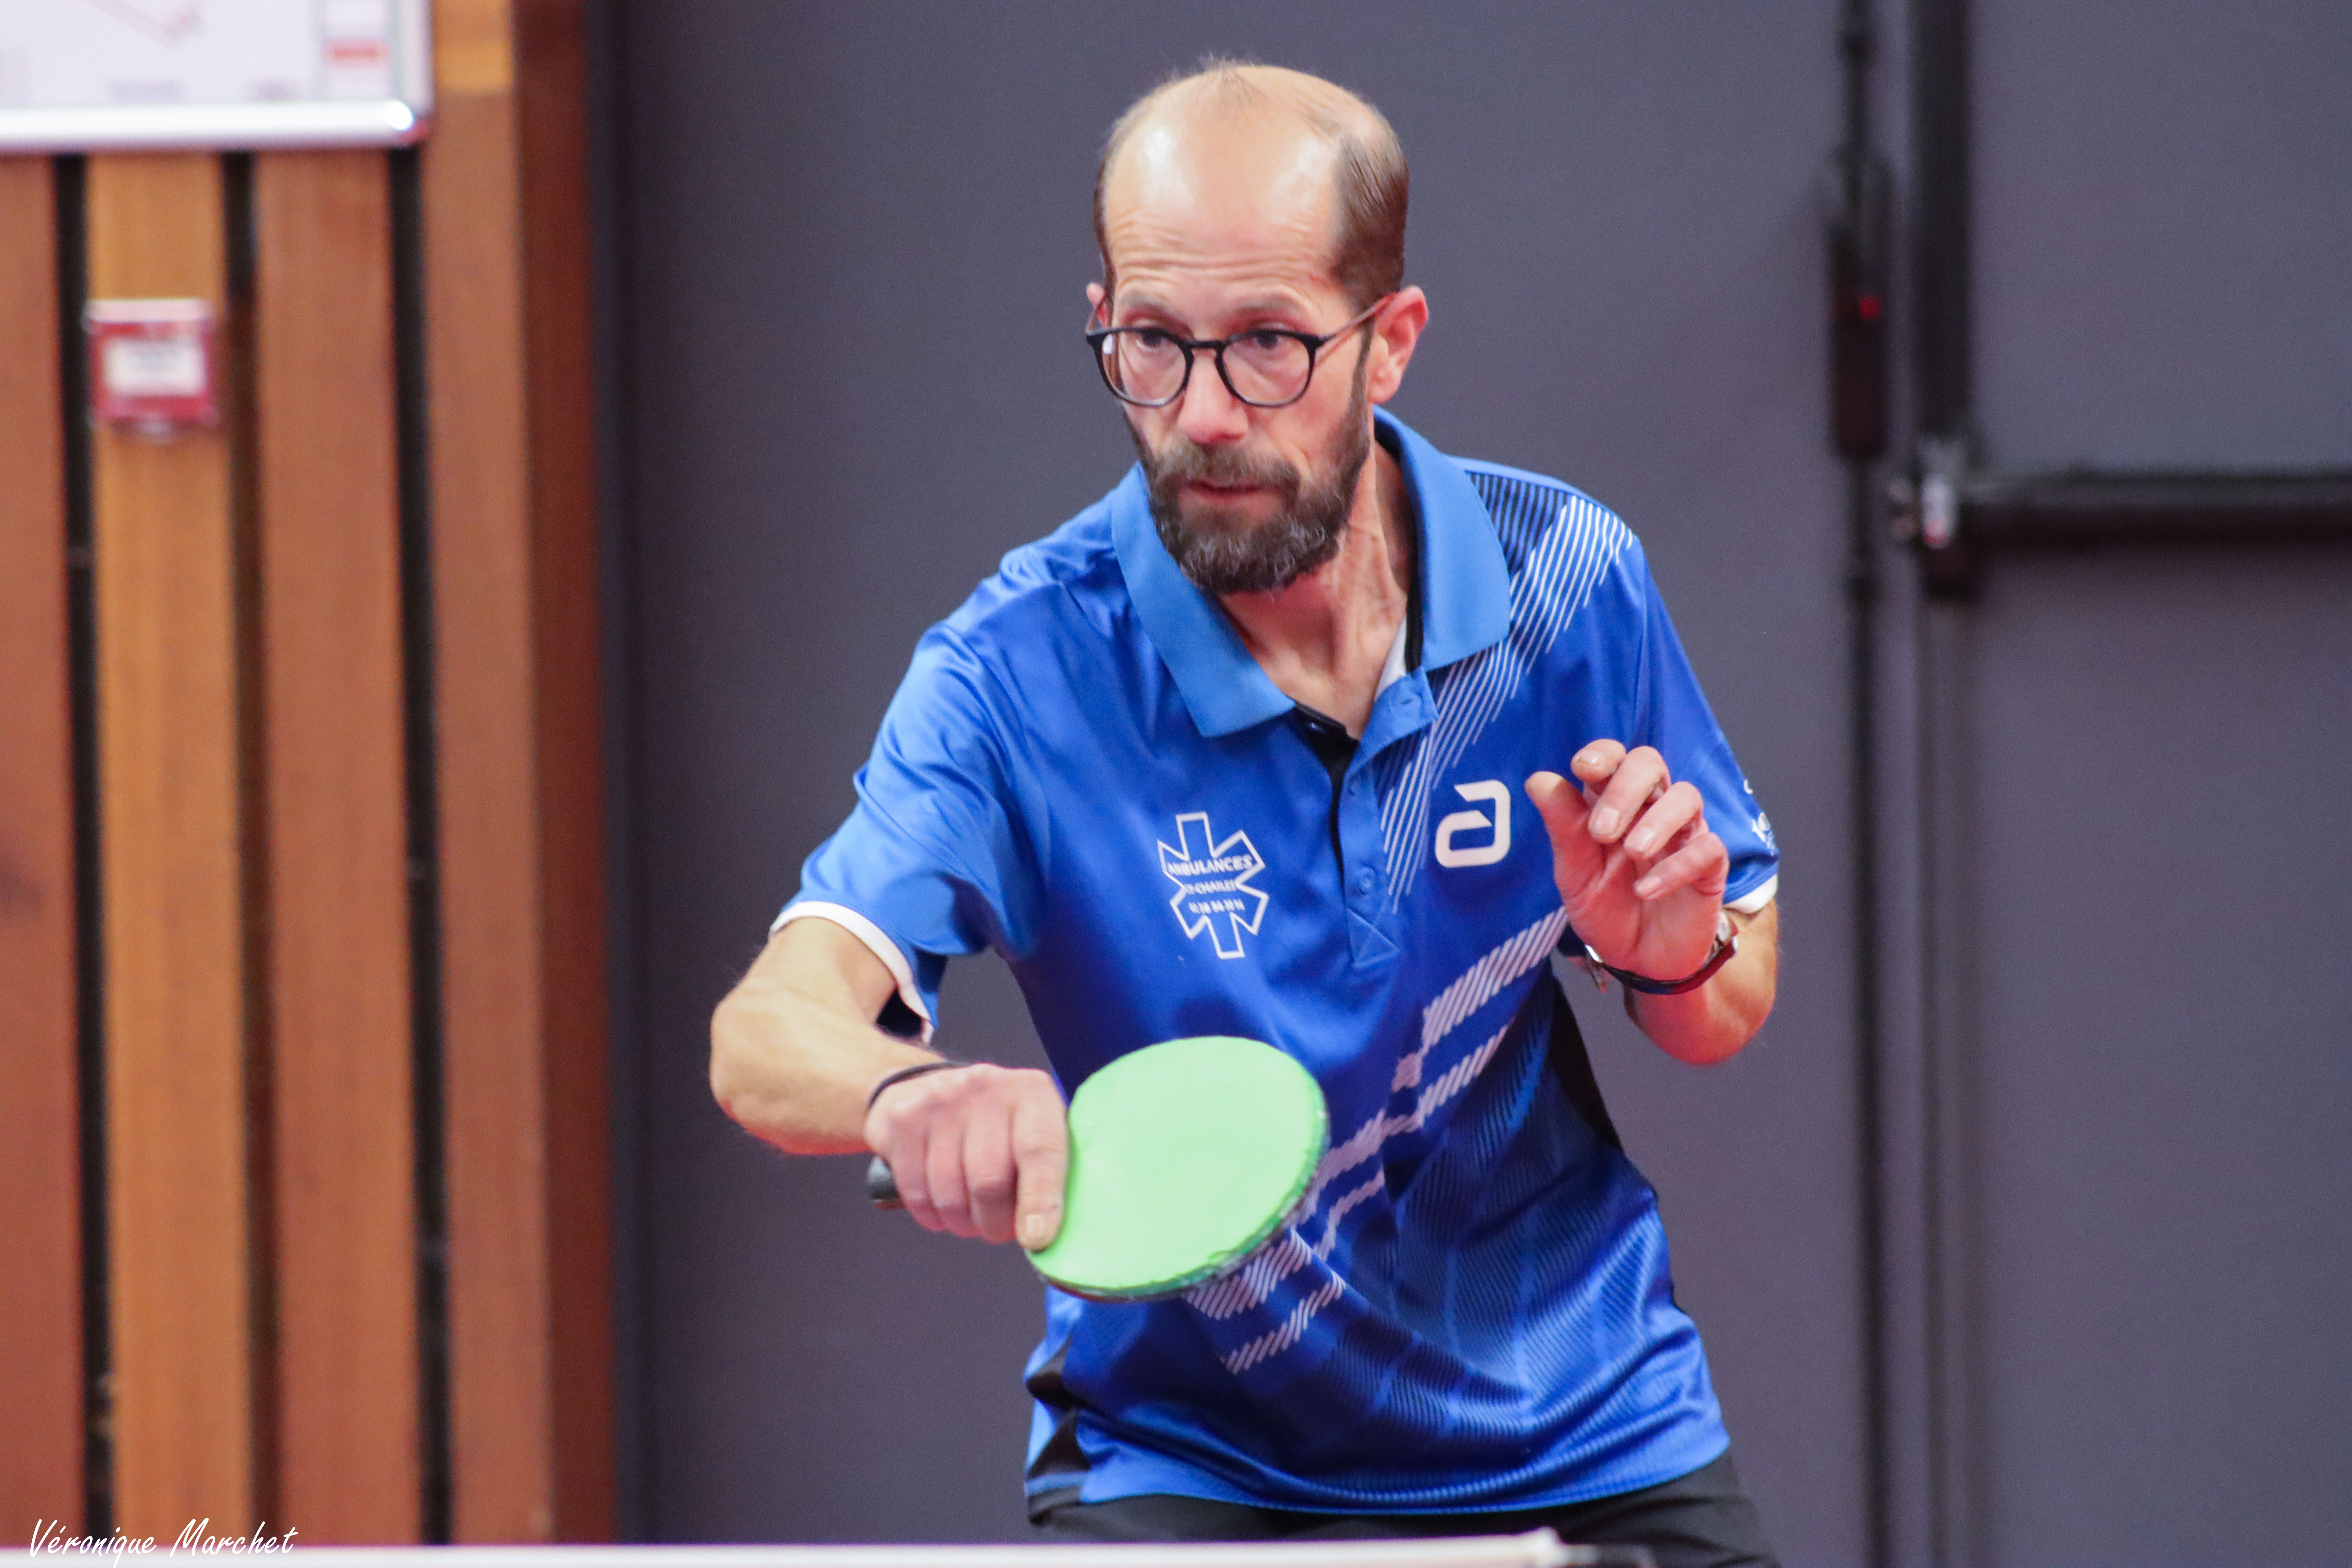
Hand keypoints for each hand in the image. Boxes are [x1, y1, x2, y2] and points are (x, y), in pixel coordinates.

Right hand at [862, 1063, 1067, 1249]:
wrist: (925, 1086)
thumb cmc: (994, 1124)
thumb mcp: (1031, 1132)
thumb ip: (1046, 1174)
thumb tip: (1043, 1234)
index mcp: (1031, 1093)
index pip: (1040, 1150)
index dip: (1039, 1200)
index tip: (1036, 1240)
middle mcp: (987, 1088)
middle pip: (989, 1180)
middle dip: (994, 1223)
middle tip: (997, 1230)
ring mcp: (940, 1100)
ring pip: (950, 1193)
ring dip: (961, 1222)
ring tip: (970, 1219)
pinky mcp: (903, 1120)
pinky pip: (916, 1191)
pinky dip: (930, 1214)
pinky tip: (940, 1210)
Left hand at [1527, 740, 1728, 982]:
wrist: (1639, 961)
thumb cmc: (1605, 910)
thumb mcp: (1575, 876)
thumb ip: (1563, 829)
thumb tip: (1538, 779)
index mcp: (1612, 804)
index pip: (1615, 758)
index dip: (1603, 753)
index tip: (1584, 767)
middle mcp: (1650, 810)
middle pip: (1650, 764)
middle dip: (1625, 788)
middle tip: (1602, 831)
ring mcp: (1683, 835)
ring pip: (1686, 797)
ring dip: (1657, 820)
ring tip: (1632, 852)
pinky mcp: (1709, 866)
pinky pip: (1706, 848)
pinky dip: (1676, 866)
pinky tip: (1646, 890)